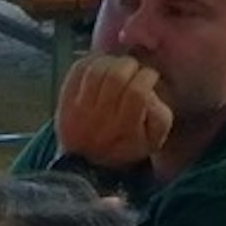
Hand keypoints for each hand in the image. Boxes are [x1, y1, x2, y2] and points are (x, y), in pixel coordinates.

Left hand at [55, 55, 176, 169]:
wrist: (86, 165)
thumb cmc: (126, 147)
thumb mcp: (153, 140)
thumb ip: (161, 116)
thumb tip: (151, 93)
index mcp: (124, 129)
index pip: (137, 92)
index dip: (148, 76)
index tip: (150, 76)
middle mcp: (100, 119)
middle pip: (115, 76)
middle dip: (130, 65)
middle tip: (135, 69)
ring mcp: (78, 109)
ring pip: (96, 70)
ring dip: (112, 61)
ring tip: (119, 65)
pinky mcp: (64, 101)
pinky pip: (78, 70)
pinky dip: (92, 60)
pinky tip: (102, 64)